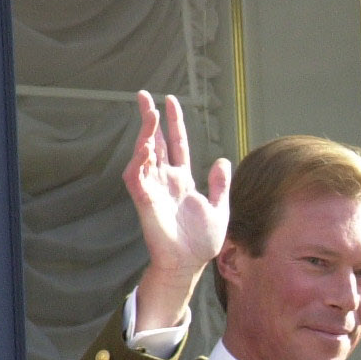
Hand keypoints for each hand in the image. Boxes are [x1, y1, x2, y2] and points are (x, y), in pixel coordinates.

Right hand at [125, 91, 230, 330]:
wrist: (189, 264)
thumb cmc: (201, 241)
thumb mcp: (219, 207)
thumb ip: (220, 184)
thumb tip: (223, 160)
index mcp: (183, 180)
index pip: (177, 144)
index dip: (175, 124)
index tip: (170, 101)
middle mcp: (166, 180)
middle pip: (155, 143)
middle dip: (149, 119)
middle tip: (143, 95)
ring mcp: (154, 189)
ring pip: (144, 155)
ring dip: (145, 135)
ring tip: (149, 115)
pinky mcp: (145, 202)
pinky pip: (137, 178)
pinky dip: (139, 162)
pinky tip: (144, 148)